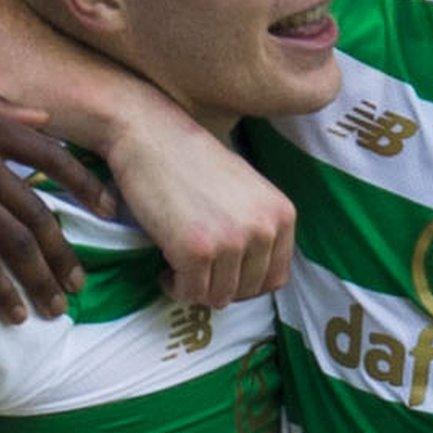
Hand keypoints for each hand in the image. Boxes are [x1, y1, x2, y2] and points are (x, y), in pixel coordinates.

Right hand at [0, 91, 110, 323]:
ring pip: (17, 244)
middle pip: (38, 212)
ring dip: (41, 281)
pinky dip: (3, 293)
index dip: (85, 185)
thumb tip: (44, 117)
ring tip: (55, 307)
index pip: (51, 155)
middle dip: (64, 254)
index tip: (107, 210)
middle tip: (78, 282)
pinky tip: (15, 315)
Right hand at [105, 105, 293, 308]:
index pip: (275, 277)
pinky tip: (165, 269)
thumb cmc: (191, 160)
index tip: (221, 275)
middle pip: (249, 291)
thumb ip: (258, 227)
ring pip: (219, 297)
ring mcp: (232, 242)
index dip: (245, 283)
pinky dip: (176, 288)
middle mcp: (264, 229)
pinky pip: (190, 293)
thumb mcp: (245, 190)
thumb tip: (255, 276)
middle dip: (219, 287)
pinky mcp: (197, 251)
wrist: (150, 135)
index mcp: (282, 214)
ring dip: (196, 290)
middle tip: (195, 273)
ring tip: (178, 269)